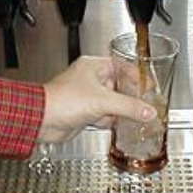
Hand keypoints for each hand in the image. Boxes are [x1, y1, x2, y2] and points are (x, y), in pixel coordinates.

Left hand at [38, 55, 156, 143]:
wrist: (43, 120)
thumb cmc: (62, 100)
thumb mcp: (103, 101)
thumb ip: (129, 106)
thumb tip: (147, 110)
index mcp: (93, 67)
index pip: (121, 66)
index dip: (136, 75)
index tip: (149, 85)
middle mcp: (90, 79)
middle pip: (118, 85)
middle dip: (132, 95)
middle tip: (147, 102)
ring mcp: (86, 96)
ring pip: (112, 101)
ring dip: (124, 109)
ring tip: (141, 115)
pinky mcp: (84, 112)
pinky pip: (105, 115)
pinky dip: (114, 120)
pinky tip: (125, 125)